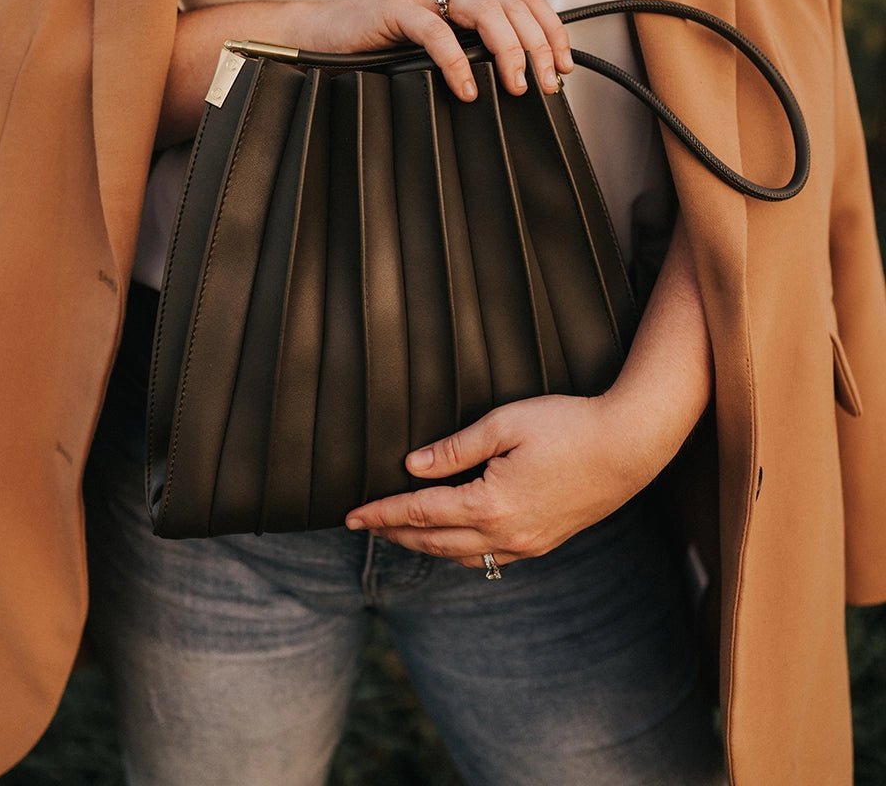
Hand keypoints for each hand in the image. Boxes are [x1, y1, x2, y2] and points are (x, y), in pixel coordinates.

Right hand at [303, 0, 573, 100]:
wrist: (321, 34)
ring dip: (508, 49)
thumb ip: (468, 52)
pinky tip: (466, 88)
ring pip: (484, 10)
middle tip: (544, 84)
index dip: (552, 30)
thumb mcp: (434, 48)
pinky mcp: (396, 9)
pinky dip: (457, 61)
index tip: (564, 66)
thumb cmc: (378, 47)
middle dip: (538, 46)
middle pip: (513, 4)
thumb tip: (511, 83)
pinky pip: (436, 31)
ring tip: (515, 85)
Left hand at [344, 214, 712, 571]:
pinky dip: (460, 552)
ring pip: (460, 556)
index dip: (382, 512)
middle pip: (434, 542)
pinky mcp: (545, 541)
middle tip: (364, 525)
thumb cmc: (569, 425)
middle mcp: (506, 534)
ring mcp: (528, 543)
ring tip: (398, 532)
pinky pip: (490, 558)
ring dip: (425, 545)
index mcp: (490, 504)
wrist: (630, 445)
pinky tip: (452, 540)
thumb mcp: (505, 424)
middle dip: (395, 532)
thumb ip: (455, 448)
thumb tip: (413, 466)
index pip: (420, 512)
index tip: (352, 515)